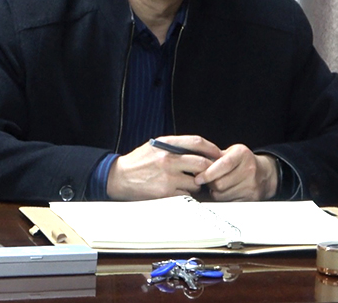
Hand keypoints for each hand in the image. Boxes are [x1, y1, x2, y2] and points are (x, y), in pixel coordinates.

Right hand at [106, 135, 221, 199]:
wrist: (119, 177)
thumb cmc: (138, 162)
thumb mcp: (155, 146)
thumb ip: (175, 145)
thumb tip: (198, 149)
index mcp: (166, 144)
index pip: (197, 142)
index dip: (211, 148)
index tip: (218, 154)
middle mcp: (168, 159)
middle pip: (202, 163)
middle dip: (210, 170)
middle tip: (212, 173)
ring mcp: (167, 177)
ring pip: (196, 182)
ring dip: (197, 184)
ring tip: (189, 183)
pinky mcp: (165, 193)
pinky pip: (186, 195)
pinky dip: (186, 194)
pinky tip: (179, 191)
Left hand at [194, 144, 277, 200]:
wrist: (264, 173)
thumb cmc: (241, 162)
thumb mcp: (230, 153)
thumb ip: (213, 157)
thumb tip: (194, 167)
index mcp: (242, 154)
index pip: (223, 165)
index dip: (208, 173)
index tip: (198, 178)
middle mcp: (249, 169)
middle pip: (220, 183)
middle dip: (210, 184)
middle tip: (208, 181)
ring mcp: (251, 185)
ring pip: (223, 195)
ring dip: (215, 192)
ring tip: (218, 186)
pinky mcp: (252, 198)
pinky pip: (229, 202)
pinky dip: (223, 199)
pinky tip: (226, 192)